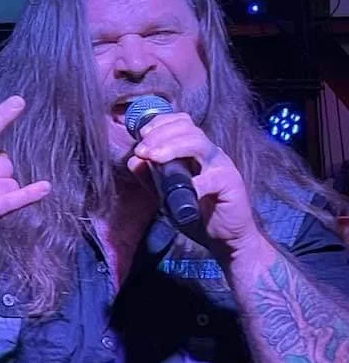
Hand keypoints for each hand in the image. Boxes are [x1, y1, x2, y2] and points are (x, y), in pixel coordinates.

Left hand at [126, 112, 260, 260]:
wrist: (225, 239)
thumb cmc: (198, 214)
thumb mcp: (167, 196)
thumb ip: (151, 179)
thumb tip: (133, 160)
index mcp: (196, 152)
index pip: (181, 124)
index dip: (160, 124)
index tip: (141, 135)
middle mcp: (210, 154)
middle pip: (188, 129)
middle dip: (161, 135)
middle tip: (142, 149)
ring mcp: (222, 166)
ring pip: (199, 144)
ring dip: (172, 148)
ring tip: (153, 157)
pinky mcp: (231, 184)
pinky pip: (212, 179)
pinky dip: (194, 183)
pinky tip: (181, 189)